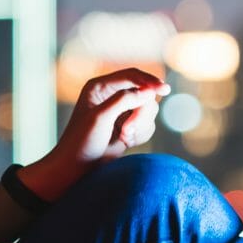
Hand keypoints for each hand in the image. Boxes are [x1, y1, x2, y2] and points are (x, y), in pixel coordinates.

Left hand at [32, 69, 170, 193]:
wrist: (78, 167)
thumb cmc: (82, 140)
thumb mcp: (101, 117)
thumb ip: (124, 100)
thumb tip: (148, 91)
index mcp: (100, 87)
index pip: (132, 75)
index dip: (149, 81)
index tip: (164, 89)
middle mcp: (112, 95)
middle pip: (145, 94)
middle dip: (141, 114)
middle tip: (128, 131)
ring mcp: (122, 111)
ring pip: (149, 110)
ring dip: (140, 126)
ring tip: (123, 137)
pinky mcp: (129, 125)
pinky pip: (148, 125)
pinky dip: (141, 134)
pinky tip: (125, 141)